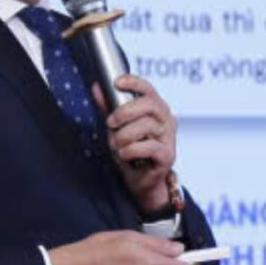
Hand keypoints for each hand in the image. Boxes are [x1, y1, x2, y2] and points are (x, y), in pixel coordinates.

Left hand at [99, 74, 179, 212]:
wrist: (141, 182)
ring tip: (117, 145)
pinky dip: (131, 150)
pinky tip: (125, 154)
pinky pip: (148, 146)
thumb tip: (97, 86)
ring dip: (124, 136)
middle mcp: (166, 120)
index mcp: (156, 110)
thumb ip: (108, 108)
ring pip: (146, 126)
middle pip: (149, 104)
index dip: (134, 82)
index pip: (149, 89)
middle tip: (110, 123)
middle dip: (124, 112)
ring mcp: (169, 138)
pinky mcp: (167, 155)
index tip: (116, 82)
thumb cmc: (132, 152)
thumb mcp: (117, 128)